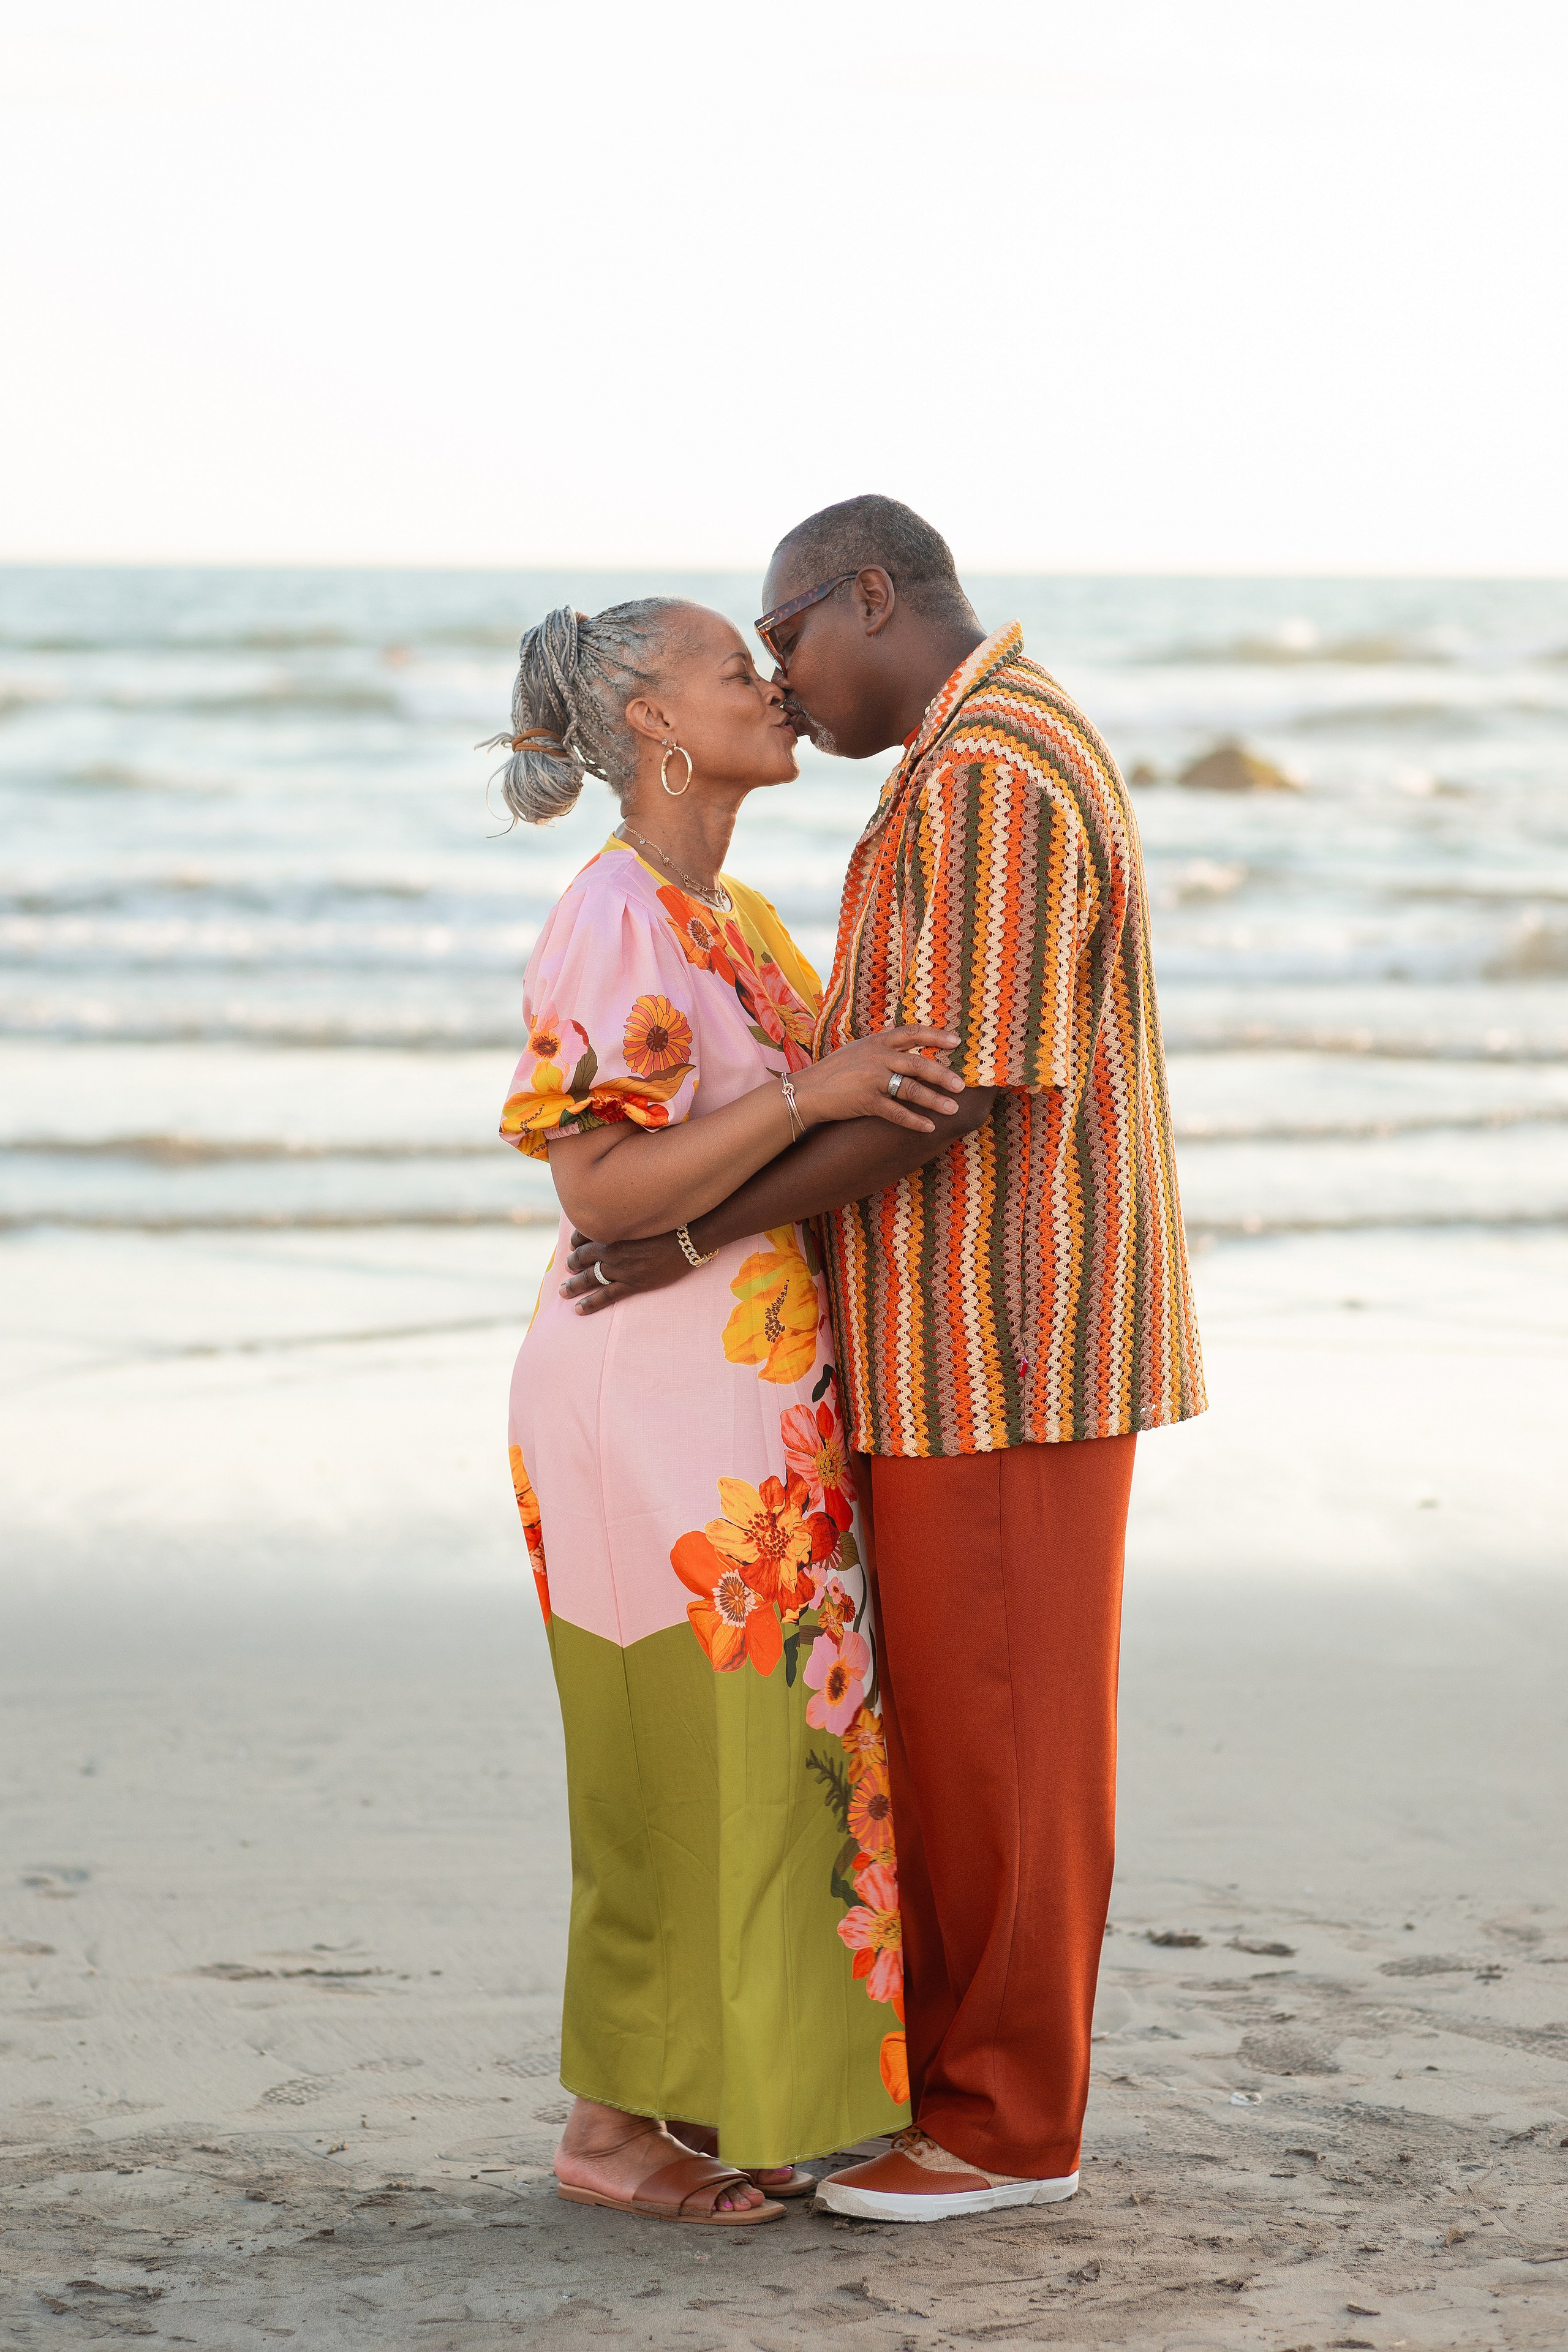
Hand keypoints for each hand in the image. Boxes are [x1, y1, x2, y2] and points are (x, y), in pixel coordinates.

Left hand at [560, 1228, 692, 1315]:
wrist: (688, 1239)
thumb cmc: (670, 1225)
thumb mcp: (642, 1218)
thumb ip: (627, 1221)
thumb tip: (621, 1221)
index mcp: (614, 1231)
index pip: (584, 1235)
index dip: (576, 1242)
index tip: (573, 1245)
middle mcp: (613, 1249)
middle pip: (583, 1257)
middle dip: (572, 1264)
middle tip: (566, 1269)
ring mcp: (621, 1268)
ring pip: (589, 1278)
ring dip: (574, 1285)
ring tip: (564, 1291)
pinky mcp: (632, 1283)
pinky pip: (605, 1295)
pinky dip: (590, 1303)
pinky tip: (578, 1309)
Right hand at [793, 1026, 964, 1133]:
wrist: (807, 1090)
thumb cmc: (835, 1071)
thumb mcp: (858, 1051)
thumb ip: (883, 1049)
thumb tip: (911, 1051)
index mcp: (877, 1041)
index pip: (912, 1033)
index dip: (936, 1036)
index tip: (956, 1042)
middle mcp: (877, 1057)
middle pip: (917, 1064)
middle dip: (942, 1075)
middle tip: (961, 1085)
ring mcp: (871, 1079)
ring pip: (911, 1089)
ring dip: (934, 1100)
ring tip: (952, 1109)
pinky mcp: (866, 1101)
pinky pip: (896, 1112)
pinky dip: (913, 1121)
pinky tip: (928, 1127)